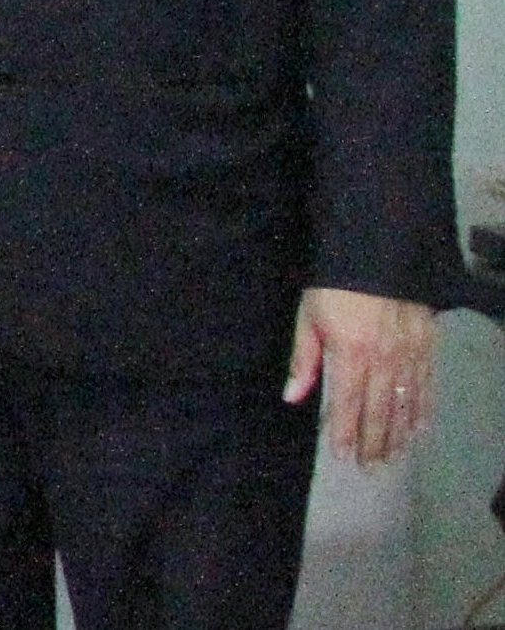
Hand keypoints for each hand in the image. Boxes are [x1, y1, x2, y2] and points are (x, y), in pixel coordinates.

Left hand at [286, 286, 436, 468]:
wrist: (380, 253)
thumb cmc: (335, 285)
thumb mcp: (309, 316)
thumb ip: (303, 360)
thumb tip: (292, 397)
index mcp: (351, 354)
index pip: (348, 403)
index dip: (346, 431)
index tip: (343, 454)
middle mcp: (384, 361)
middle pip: (379, 411)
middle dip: (373, 442)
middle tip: (370, 467)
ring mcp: (410, 355)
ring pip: (405, 404)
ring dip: (398, 433)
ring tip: (392, 456)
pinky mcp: (427, 347)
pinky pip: (426, 386)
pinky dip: (423, 410)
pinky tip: (420, 429)